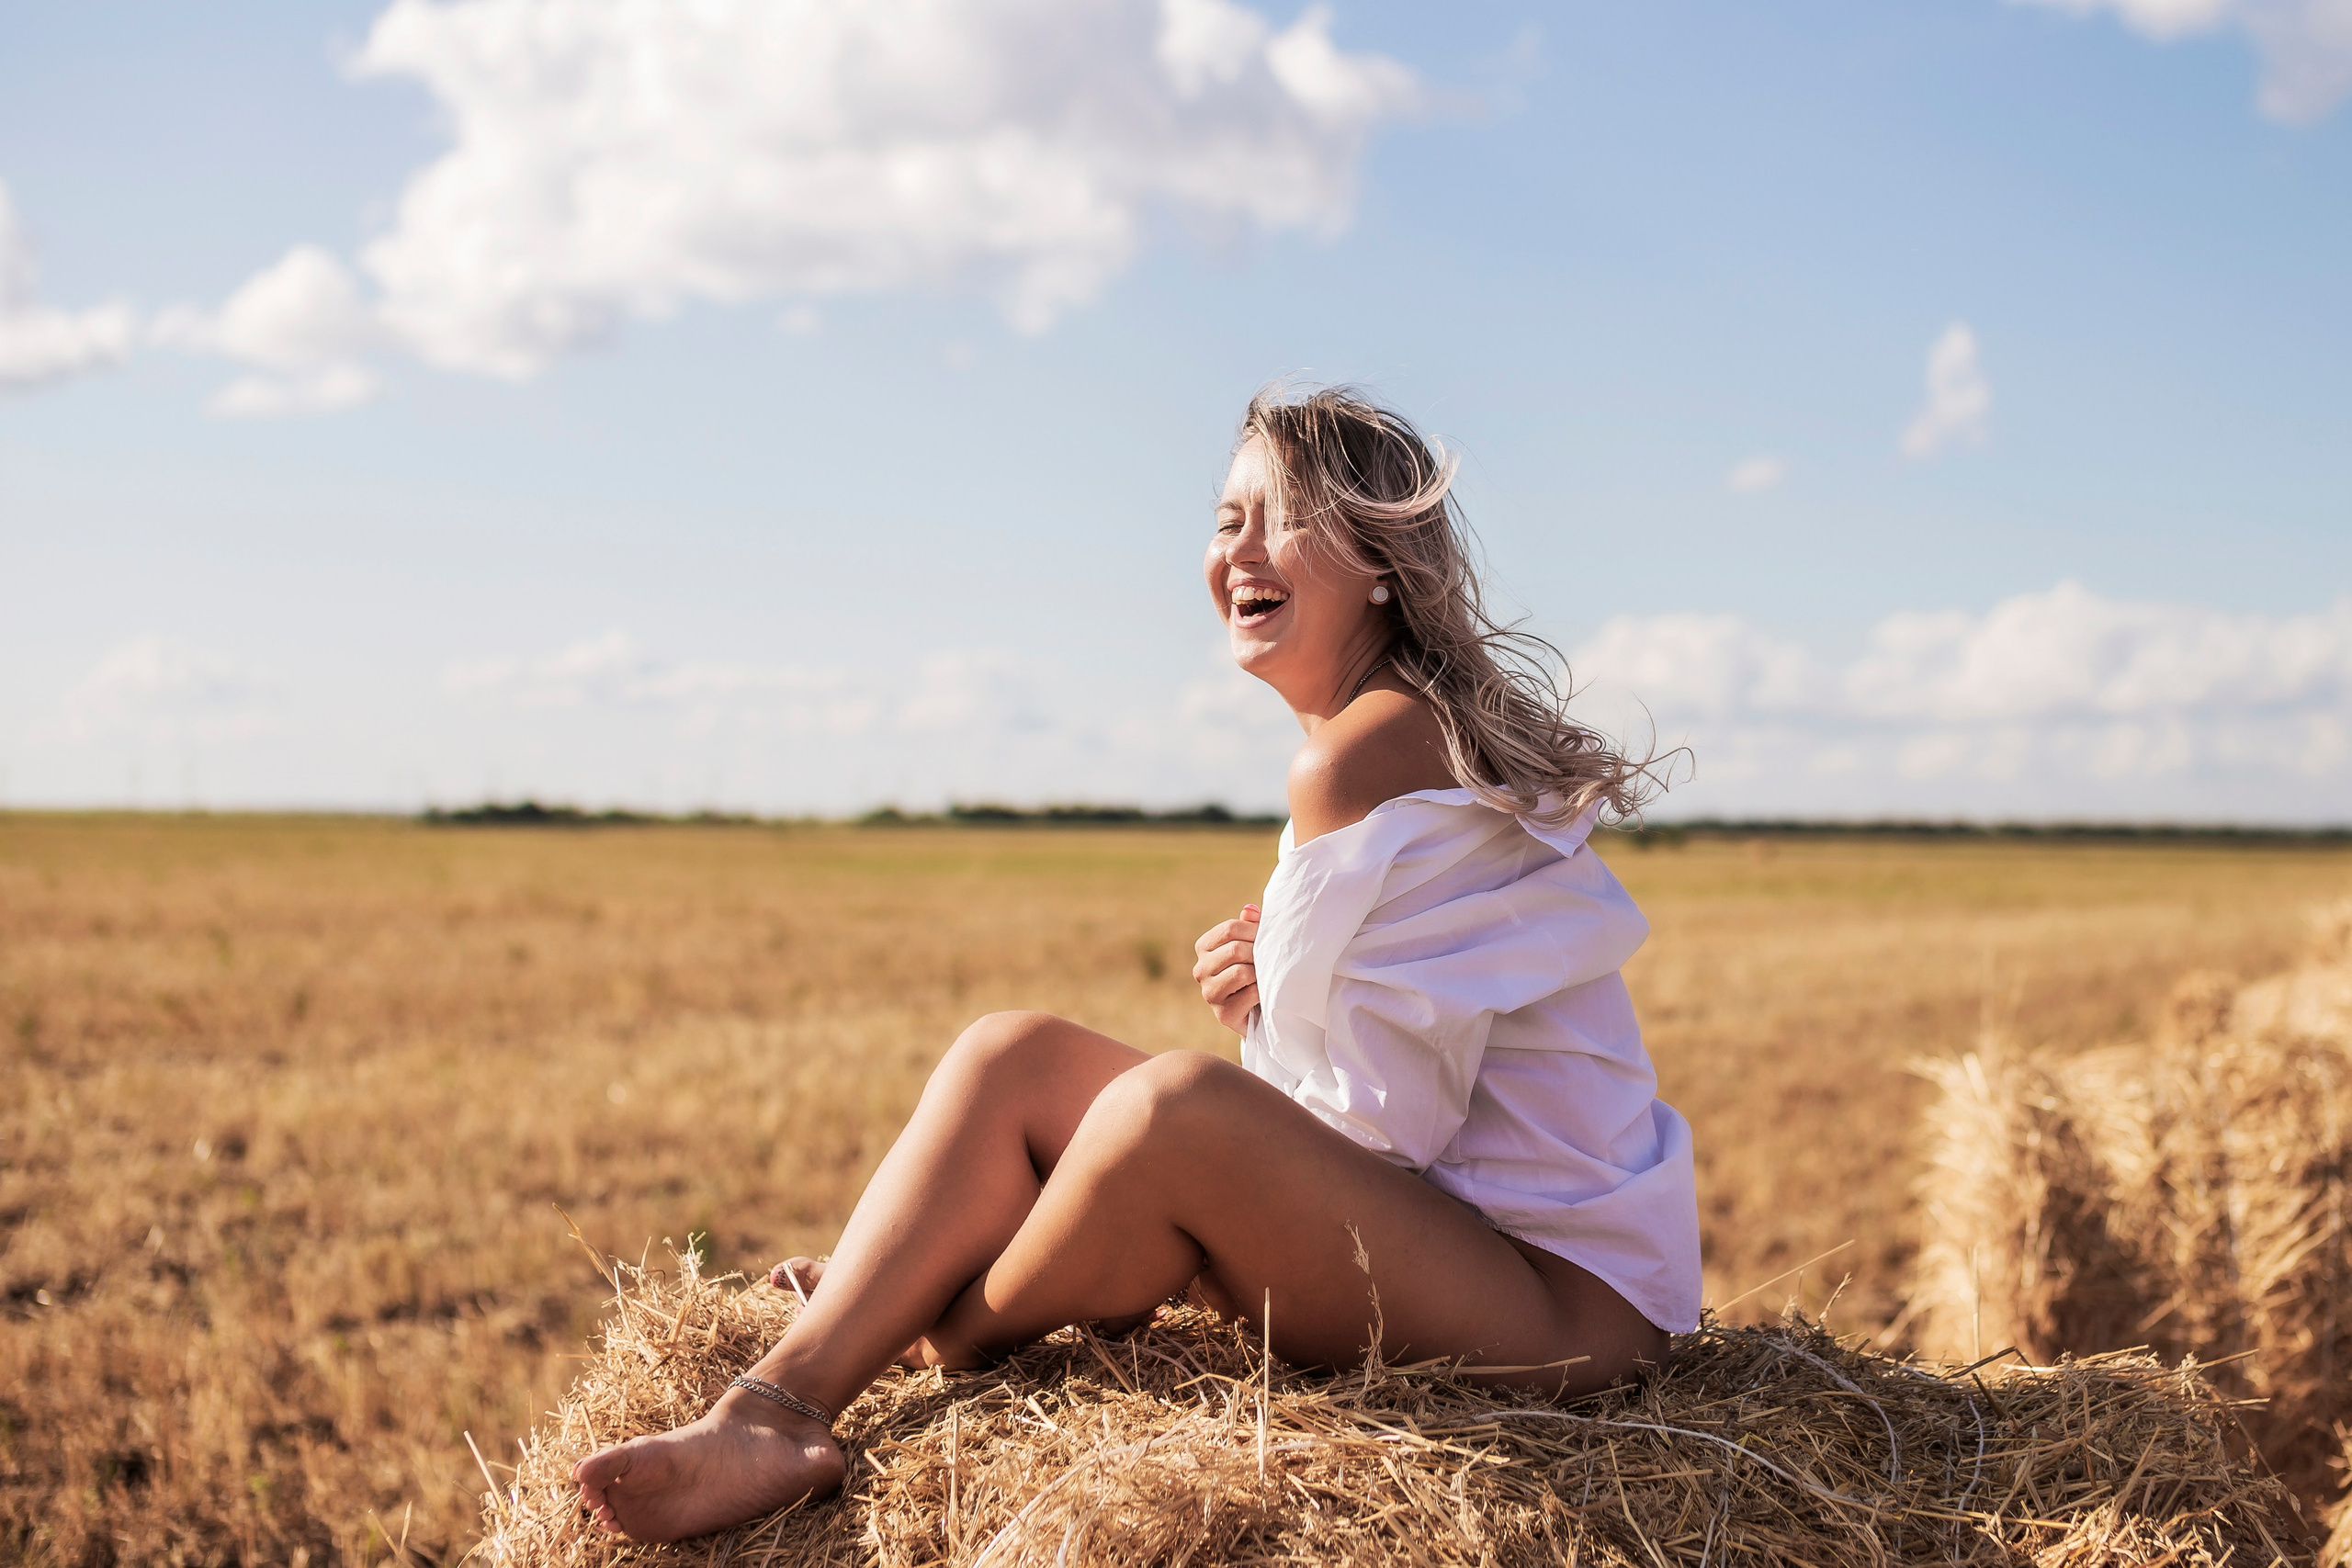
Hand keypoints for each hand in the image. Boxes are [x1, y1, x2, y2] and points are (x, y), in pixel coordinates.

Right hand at [1192, 904, 1261, 1035]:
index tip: (1267, 937)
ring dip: (1260, 973)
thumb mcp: (1252, 943)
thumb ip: (1250, 925)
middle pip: (1235, 950)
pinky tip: (1264, 993)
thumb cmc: (1254, 968)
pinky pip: (1250, 994)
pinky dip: (1262, 991)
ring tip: (1265, 975)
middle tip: (1271, 958)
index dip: (1254, 930)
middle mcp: (1200, 970)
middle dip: (1258, 953)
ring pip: (1241, 973)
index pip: (1230, 928)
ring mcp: (1209, 993)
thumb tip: (1250, 909)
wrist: (1257, 1008)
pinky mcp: (1223, 1014)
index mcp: (1204, 947)